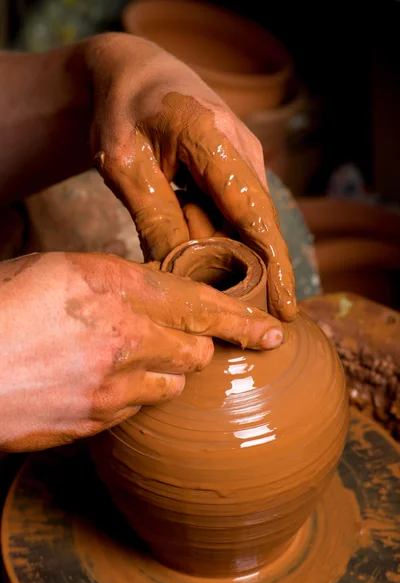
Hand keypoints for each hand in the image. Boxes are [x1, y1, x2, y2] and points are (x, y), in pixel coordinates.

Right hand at [0, 252, 282, 451]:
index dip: (243, 320)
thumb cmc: (3, 307)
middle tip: (176, 341)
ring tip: (130, 362)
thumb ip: (114, 281)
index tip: (273, 331)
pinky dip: (132, 397)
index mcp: (117, 287)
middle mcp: (126, 336)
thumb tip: (147, 291)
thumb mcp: (59, 269)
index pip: (202, 304)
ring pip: (172, 387)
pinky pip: (136, 411)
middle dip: (193, 347)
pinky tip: (102, 384)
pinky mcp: (96, 421)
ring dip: (164, 375)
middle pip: (195, 353)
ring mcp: (113, 385)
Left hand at [83, 33, 295, 320]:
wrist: (134, 74)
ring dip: (221, 251)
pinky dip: (216, 235)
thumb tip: (180, 279)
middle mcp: (242, 147)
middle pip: (256, 225)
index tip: (285, 310)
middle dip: (247, 271)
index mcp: (211, 138)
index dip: (273, 266)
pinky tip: (191, 237)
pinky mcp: (239, 166)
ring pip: (244, 223)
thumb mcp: (124, 166)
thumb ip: (154, 220)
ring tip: (189, 249)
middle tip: (223, 302)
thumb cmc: (122, 114)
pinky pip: (234, 213)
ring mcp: (246, 156)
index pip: (254, 214)